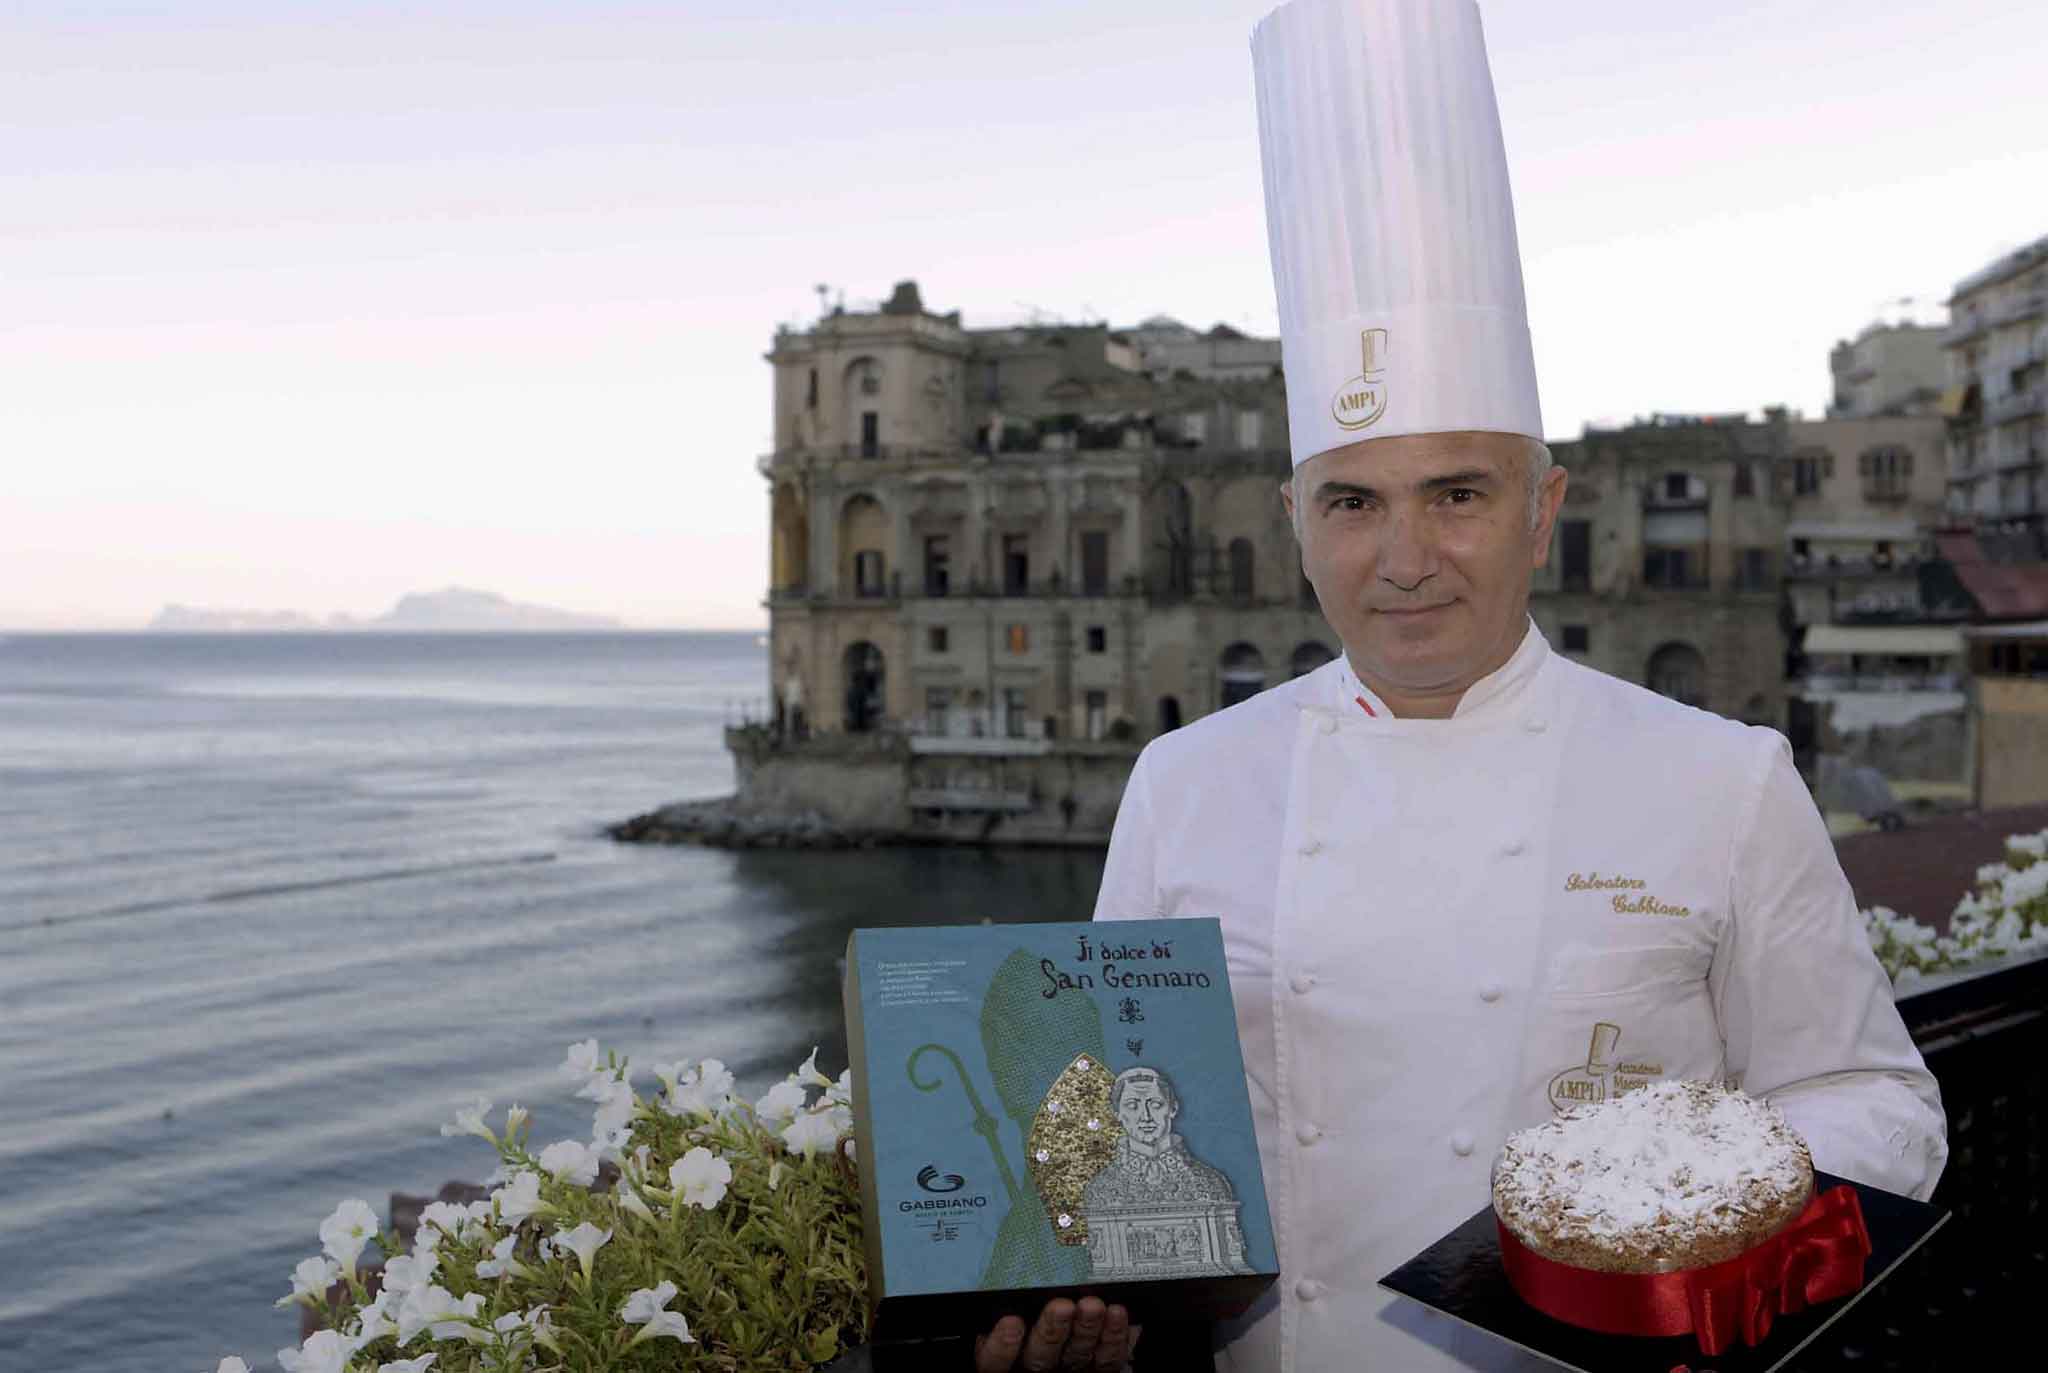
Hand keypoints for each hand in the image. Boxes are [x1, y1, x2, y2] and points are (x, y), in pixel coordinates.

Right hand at [973, 1296, 1139, 1371]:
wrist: (1071, 1351)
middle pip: (1040, 1356)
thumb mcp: (1004, 1315)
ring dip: (1086, 1329)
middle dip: (1052, 1330)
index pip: (995, 1361)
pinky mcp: (1098, 1369)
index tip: (1010, 1322)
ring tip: (1093, 1305)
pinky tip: (1116, 1313)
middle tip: (1062, 1306)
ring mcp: (1069, 1369)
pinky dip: (1115, 1335)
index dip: (1002, 1346)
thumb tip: (996, 1277)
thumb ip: (1003, 1308)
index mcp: (1009, 1357)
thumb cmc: (1029, 1322)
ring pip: (1077, 1355)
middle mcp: (1036, 1366)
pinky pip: (1108, 1358)